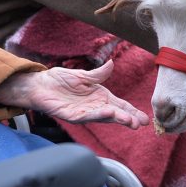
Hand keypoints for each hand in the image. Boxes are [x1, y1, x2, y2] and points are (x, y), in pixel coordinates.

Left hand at [0, 60, 148, 128]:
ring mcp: (84, 112)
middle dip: (128, 118)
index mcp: (99, 96)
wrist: (40, 84)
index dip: (132, 111)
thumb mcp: (82, 75)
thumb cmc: (59, 80)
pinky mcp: (72, 116)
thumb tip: (112, 63)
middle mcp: (94, 106)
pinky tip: (109, 113)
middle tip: (141, 123)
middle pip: (115, 113)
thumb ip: (98, 74)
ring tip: (129, 120)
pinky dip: (98, 115)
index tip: (145, 117)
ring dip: (116, 118)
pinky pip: (87, 116)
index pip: (119, 105)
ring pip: (103, 117)